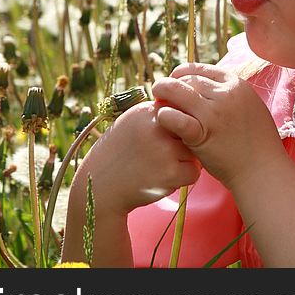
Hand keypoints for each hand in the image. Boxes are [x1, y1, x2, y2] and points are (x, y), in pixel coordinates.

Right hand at [73, 101, 200, 216]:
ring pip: (195, 152)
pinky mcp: (169, 173)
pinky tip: (162, 178)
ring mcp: (163, 149)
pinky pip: (194, 172)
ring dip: (183, 161)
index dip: (177, 126)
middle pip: (192, 130)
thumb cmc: (120, 152)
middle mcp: (156, 126)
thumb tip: (191, 108)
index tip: (165, 137)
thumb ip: (158, 114)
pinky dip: (183, 178)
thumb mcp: (132, 122)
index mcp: (147, 110)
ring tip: (159, 166)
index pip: (181, 111)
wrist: (99, 185)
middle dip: (184, 142)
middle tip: (163, 154)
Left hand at [151, 62, 286, 189]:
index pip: (200, 68)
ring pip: (178, 92)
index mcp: (237, 84)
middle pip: (188, 79)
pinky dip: (166, 116)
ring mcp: (214, 114)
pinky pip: (176, 118)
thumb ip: (229, 94)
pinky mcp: (203, 134)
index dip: (182, 73)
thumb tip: (205, 84)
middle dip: (170, 84)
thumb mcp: (249, 106)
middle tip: (160, 94)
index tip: (174, 81)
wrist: (262, 170)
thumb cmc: (256, 142)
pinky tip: (162, 119)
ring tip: (157, 103)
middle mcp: (226, 94)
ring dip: (163, 94)